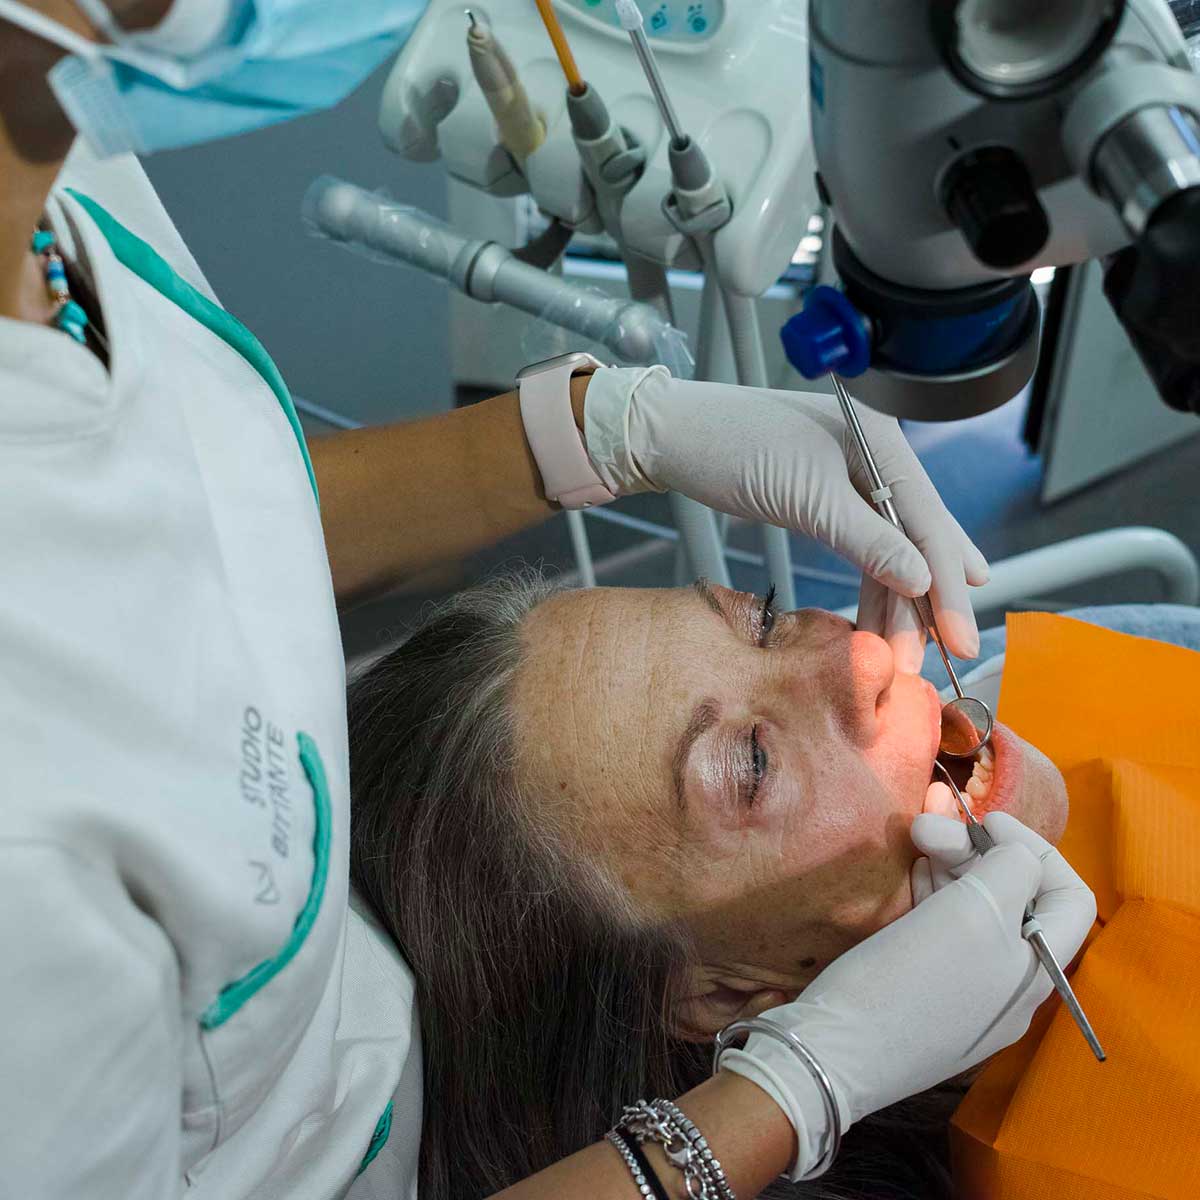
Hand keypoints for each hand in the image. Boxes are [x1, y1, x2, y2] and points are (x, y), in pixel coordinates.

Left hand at [582, 367, 986, 666]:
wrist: (672, 436)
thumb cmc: (731, 449)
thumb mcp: (805, 498)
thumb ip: (867, 539)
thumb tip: (921, 580)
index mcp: (883, 441)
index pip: (930, 523)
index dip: (947, 587)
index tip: (962, 640)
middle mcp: (879, 456)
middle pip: (918, 538)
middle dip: (926, 602)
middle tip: (938, 660)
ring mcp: (855, 477)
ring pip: (891, 549)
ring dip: (898, 603)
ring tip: (905, 656)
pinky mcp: (828, 498)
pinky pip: (864, 547)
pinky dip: (872, 586)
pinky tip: (884, 621)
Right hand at [719, 811, 1095, 1180]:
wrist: (831, 1052)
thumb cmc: (909, 980)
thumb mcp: (974, 912)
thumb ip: (1011, 871)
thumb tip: (1015, 855)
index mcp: (1038, 972)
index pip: (1070, 897)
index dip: (1035, 847)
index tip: (984, 820)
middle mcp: (1013, 986)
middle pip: (1017, 900)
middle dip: (977, 852)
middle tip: (926, 827)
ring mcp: (970, 994)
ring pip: (978, 912)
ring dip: (952, 867)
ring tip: (915, 841)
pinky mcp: (928, 996)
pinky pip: (946, 934)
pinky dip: (934, 896)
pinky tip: (910, 877)